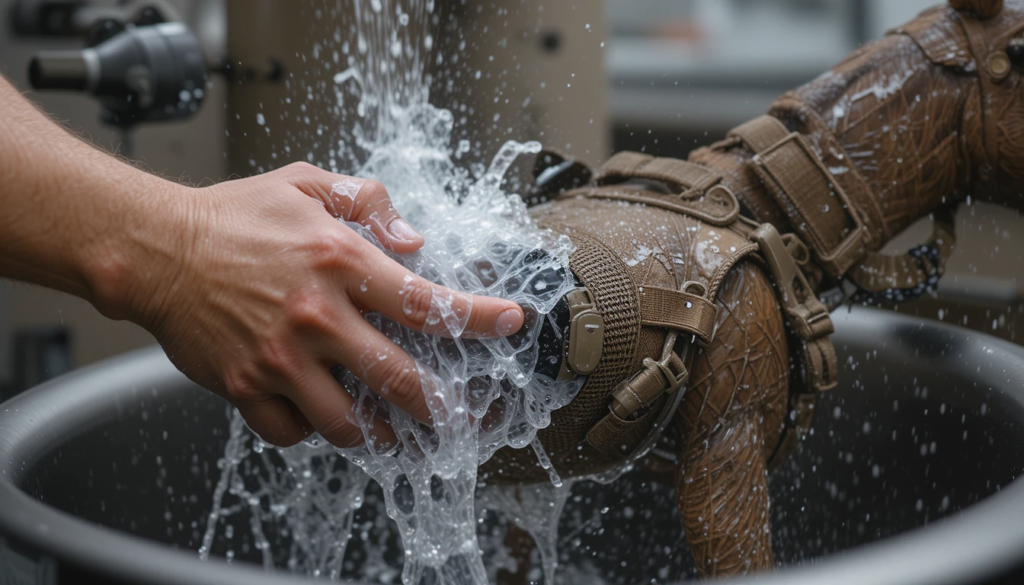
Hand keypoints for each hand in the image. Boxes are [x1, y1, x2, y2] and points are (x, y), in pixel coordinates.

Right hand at [126, 163, 524, 447]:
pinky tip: (319, 417)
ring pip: (348, 422)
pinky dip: (311, 432)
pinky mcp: (245, 385)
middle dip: (441, 405)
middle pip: (400, 378)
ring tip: (394, 431)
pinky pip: (291, 432)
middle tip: (460, 416)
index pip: (427, 301)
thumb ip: (368, 202)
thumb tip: (415, 240)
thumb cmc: (233, 215)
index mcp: (339, 262)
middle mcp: (317, 316)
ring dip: (379, 432)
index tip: (510, 323)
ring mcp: (280, 357)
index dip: (478, 317)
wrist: (156, 248)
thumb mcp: (306, 183)